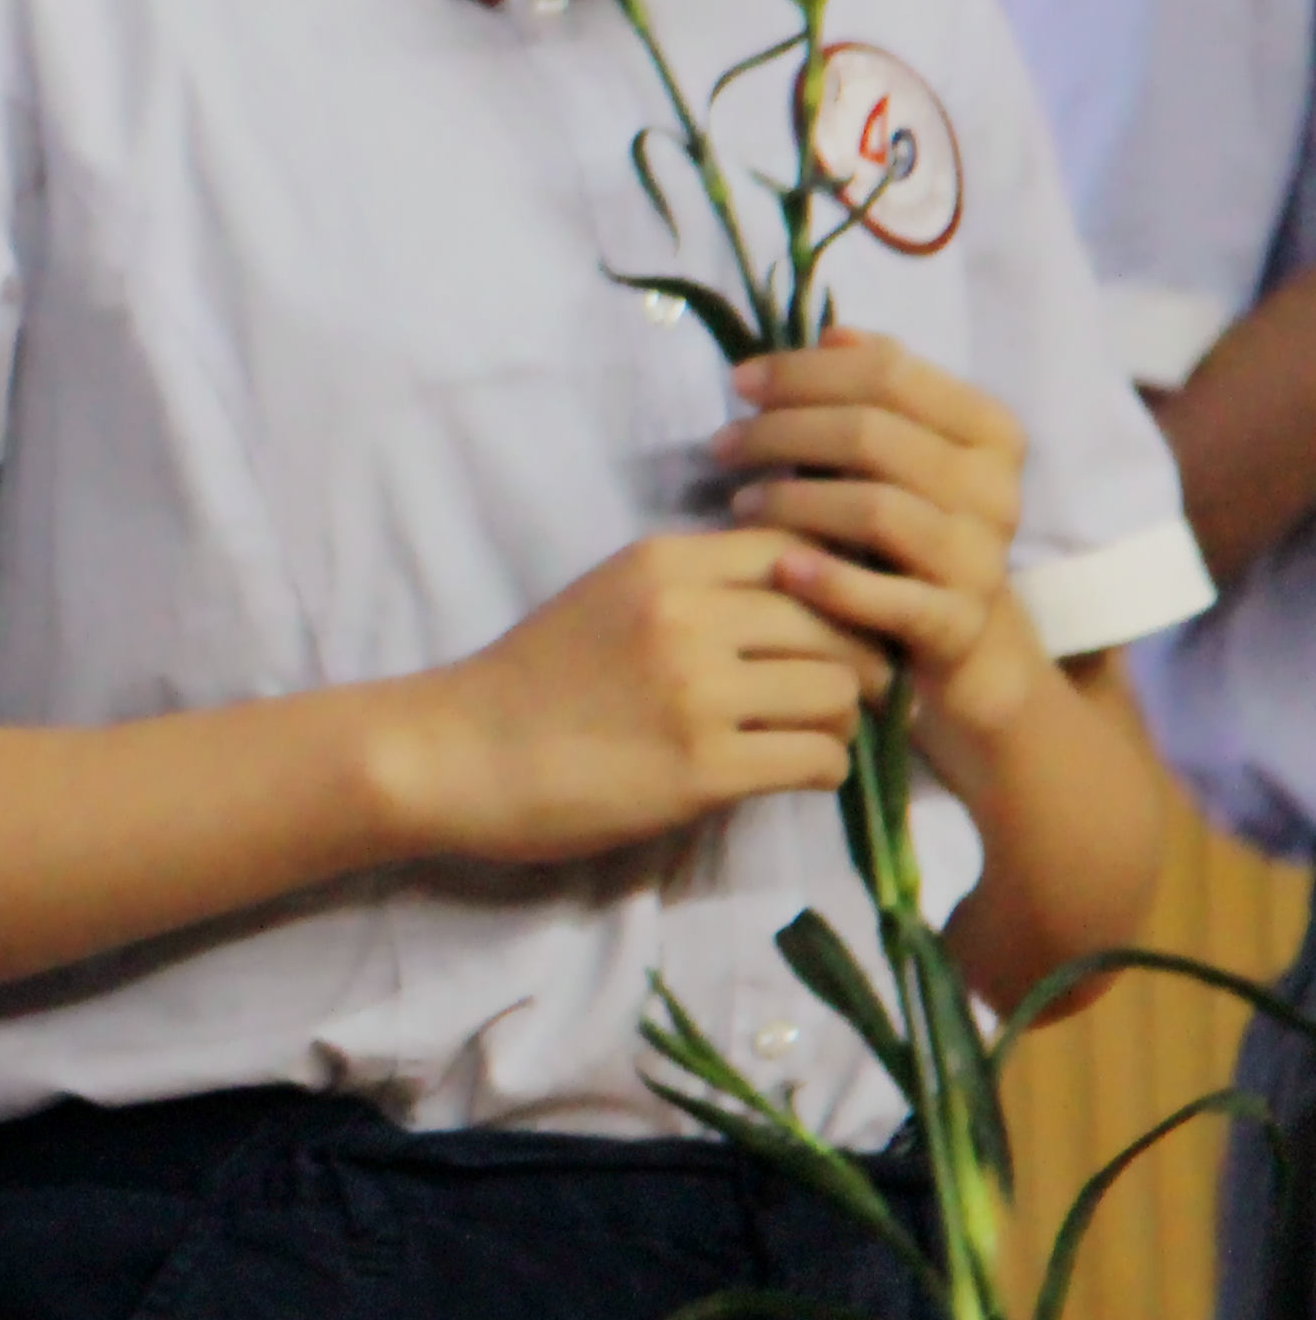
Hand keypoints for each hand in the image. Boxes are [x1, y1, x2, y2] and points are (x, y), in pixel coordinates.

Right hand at [373, 532, 884, 866]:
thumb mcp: (612, 595)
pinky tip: (785, 771)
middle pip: (841, 621)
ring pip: (842, 692)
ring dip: (840, 720)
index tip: (841, 624)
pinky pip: (819, 758)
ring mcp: (697, 692)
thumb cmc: (536, 678)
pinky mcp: (703, 768)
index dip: (842, 587)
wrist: (459, 753)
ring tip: (806, 734)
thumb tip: (815, 594)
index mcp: (664, 562)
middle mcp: (687, 615)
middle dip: (860, 660)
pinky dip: (820, 768)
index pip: (806, 549)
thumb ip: (699, 584)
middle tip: (847, 691)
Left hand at [716, 331, 1059, 746]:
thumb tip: (830, 334)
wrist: (965, 649)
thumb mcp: (900, 458)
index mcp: (986, 432)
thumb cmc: (910, 537)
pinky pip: (889, 596)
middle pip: (873, 433)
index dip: (804, 370)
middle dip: (781, 431)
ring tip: (737, 505)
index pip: (889, 372)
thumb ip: (874, 394)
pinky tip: (780, 567)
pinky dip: (830, 579)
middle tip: (720, 445)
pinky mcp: (958, 624)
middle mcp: (995, 489)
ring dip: (791, 500)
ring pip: (874, 506)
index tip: (738, 382)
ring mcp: (980, 558)